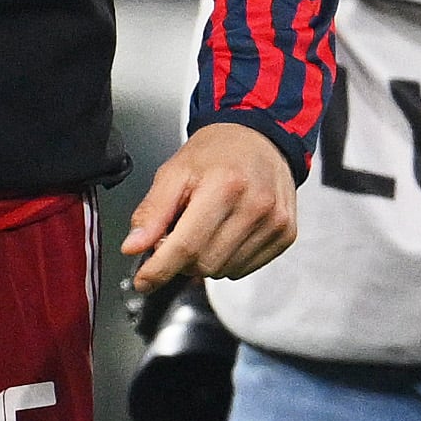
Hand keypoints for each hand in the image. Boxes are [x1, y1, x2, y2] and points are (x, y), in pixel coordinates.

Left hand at [123, 119, 300, 284]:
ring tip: (205, 230)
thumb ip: (152, 212)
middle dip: (182, 259)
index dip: (159, 269)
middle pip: (204, 263)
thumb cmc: (216, 154)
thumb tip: (133, 247)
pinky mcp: (286, 235)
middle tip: (179, 234)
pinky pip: (244, 269)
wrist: (260, 140)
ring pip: (224, 271)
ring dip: (205, 260)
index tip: (144, 280)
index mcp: (225, 186)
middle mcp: (256, 206)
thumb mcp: (174, 172)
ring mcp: (275, 223)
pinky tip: (226, 234)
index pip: (186, 246)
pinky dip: (227, 260)